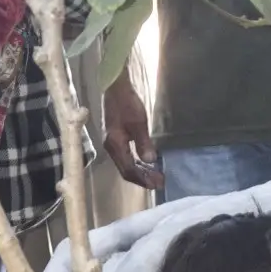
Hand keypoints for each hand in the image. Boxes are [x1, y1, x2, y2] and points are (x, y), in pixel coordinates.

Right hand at [102, 72, 161, 188]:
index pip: (128, 170)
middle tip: (159, 183)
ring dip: (140, 172)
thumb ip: (143, 142)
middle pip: (126, 170)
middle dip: (143, 178)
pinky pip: (125, 157)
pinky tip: (146, 163)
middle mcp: (111, 148)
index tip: (157, 183)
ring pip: (125, 165)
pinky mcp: (115, 138)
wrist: (115, 88)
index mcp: (115, 145)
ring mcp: (112, 143)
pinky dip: (136, 163)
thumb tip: (150, 161)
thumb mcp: (138, 122)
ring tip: (155, 176)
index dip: (143, 179)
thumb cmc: (127, 103)